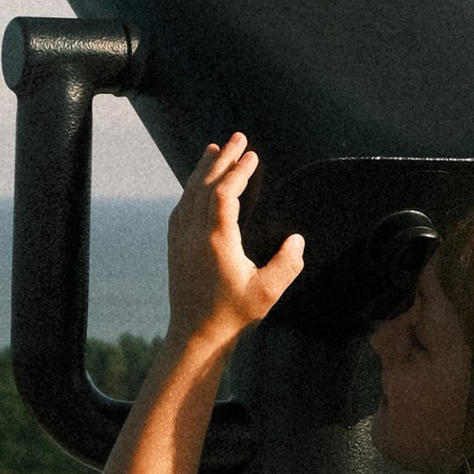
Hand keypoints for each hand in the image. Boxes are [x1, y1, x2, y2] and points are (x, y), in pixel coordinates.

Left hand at [165, 134, 307, 349]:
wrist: (195, 336)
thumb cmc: (233, 316)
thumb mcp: (268, 293)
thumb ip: (287, 265)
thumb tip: (297, 240)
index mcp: (216, 240)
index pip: (224, 193)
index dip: (239, 171)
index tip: (252, 156)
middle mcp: (193, 235)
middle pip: (205, 185)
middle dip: (222, 159)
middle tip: (238, 137)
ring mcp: (181, 240)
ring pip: (189, 194)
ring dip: (203, 169)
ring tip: (214, 148)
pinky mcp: (175, 248)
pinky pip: (181, 208)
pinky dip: (191, 188)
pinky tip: (197, 184)